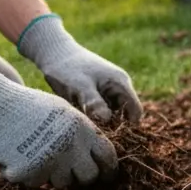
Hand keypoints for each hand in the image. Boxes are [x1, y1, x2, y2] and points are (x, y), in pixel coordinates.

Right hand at [0, 58, 118, 187]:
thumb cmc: (28, 106)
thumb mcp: (63, 112)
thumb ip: (81, 133)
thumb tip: (97, 156)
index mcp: (83, 128)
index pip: (108, 156)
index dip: (109, 169)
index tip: (106, 176)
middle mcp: (71, 146)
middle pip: (88, 177)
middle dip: (79, 176)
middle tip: (67, 170)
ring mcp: (51, 160)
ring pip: (61, 183)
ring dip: (51, 174)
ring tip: (36, 154)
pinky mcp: (29, 171)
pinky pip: (34, 183)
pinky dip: (26, 175)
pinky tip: (17, 157)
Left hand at [16, 14, 142, 124]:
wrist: (54, 53)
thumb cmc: (67, 68)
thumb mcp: (80, 86)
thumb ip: (94, 102)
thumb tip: (107, 120)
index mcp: (120, 83)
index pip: (136, 111)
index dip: (128, 126)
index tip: (112, 136)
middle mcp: (119, 87)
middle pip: (125, 114)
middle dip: (113, 125)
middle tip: (95, 131)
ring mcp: (109, 90)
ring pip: (112, 113)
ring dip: (102, 121)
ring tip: (86, 122)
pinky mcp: (99, 93)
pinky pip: (102, 110)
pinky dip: (95, 116)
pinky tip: (82, 116)